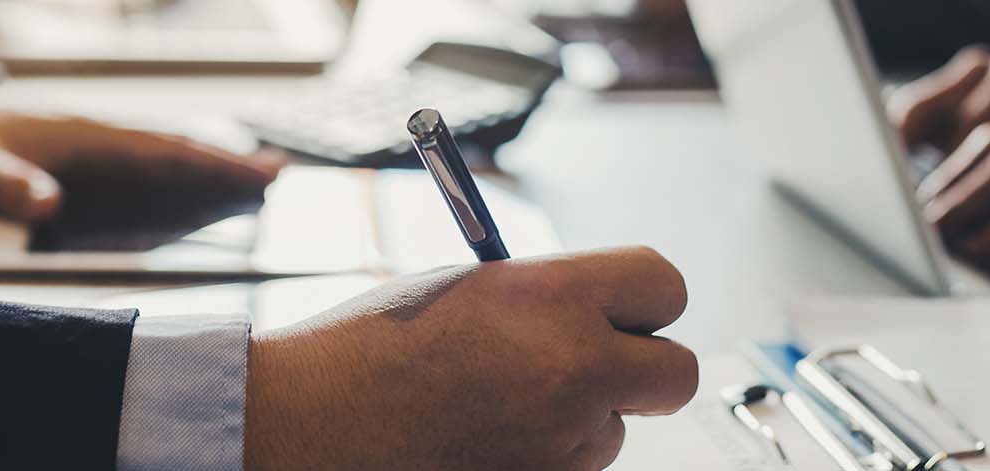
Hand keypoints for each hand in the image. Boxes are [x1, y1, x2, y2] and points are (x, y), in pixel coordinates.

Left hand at [0, 95, 284, 220]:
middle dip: (229, 158)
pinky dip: (182, 159)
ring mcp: (96, 136)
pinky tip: (195, 167)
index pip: (161, 152)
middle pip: (178, 145)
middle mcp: (100, 131)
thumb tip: (48, 206)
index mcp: (85, 136)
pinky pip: (148, 152)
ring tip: (257, 168)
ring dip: (212, 157)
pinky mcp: (87, 146)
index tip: (252, 173)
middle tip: (280, 171)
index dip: (209, 163)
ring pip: (167, 146)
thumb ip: (8, 188)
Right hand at [245, 247, 697, 469]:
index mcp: (554, 295)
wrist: (312, 424)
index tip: (628, 309)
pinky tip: (485, 440)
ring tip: (495, 405)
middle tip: (602, 365)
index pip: (664, 284)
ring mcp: (562, 440)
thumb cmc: (371, 349)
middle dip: (647, 369)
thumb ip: (548, 296)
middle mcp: (573, 367)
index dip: (646, 299)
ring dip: (579, 419)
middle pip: (676, 372)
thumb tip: (600, 311)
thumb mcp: (469, 288)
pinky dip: (545, 459)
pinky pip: (574, 469)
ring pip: (615, 429)